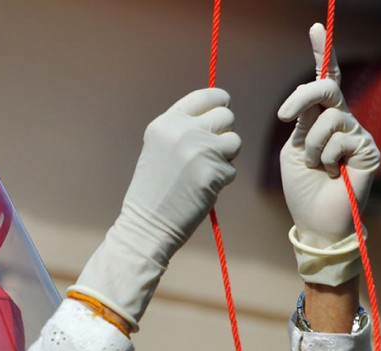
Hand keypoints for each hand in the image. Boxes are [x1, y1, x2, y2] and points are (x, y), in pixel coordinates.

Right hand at [117, 87, 240, 256]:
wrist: (147, 224)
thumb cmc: (153, 189)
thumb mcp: (160, 147)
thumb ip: (185, 129)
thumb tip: (220, 113)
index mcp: (167, 122)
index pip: (206, 96)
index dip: (219, 102)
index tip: (221, 111)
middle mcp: (183, 131)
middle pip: (226, 116)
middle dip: (223, 133)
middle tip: (209, 152)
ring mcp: (200, 150)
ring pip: (234, 142)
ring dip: (225, 157)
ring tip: (202, 172)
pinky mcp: (214, 172)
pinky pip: (231, 169)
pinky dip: (220, 180)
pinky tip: (200, 189)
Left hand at [279, 23, 380, 247]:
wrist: (316, 220)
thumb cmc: (302, 188)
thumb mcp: (292, 151)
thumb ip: (302, 121)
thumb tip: (313, 97)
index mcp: (318, 119)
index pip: (322, 81)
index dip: (322, 53)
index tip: (316, 28)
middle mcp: (340, 121)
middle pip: (326, 87)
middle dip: (302, 96)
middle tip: (285, 117)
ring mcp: (356, 133)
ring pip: (330, 117)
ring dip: (313, 145)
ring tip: (318, 166)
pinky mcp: (367, 147)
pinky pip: (340, 138)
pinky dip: (327, 157)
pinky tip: (333, 173)